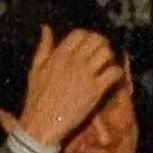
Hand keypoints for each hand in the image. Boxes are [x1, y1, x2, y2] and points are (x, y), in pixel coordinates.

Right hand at [6, 26, 126, 151]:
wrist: (41, 124)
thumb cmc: (37, 99)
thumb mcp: (35, 69)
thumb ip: (43, 47)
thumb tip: (46, 28)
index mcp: (59, 55)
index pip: (79, 34)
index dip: (86, 37)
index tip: (88, 46)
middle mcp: (74, 62)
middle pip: (96, 40)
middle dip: (101, 44)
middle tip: (101, 54)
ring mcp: (86, 76)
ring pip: (107, 53)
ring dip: (110, 57)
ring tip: (107, 65)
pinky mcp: (95, 91)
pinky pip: (113, 73)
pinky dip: (117, 73)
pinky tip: (112, 79)